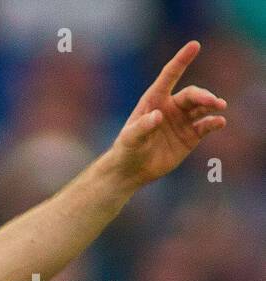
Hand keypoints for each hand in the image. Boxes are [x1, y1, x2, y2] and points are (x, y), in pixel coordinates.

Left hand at [109, 41, 227, 188]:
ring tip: (220, 106)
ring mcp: (182, 120)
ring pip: (202, 107)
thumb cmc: (126, 150)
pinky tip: (219, 123)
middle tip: (213, 101)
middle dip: (203, 95)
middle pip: (192, 94)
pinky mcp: (191, 135)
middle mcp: (171, 107)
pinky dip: (213, 123)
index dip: (181, 60)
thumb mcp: (130, 138)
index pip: (170, 76)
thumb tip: (158, 116)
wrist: (132, 170)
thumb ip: (142, 127)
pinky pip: (206, 125)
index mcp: (154, 100)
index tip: (194, 45)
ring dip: (212, 104)